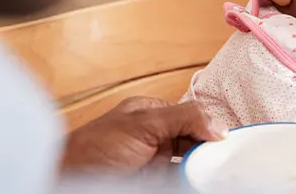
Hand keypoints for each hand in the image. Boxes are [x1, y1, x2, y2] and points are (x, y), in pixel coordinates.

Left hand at [61, 97, 227, 172]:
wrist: (69, 182)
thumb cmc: (92, 150)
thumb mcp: (143, 124)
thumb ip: (182, 118)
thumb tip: (218, 125)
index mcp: (151, 113)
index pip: (191, 115)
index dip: (210, 126)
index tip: (226, 139)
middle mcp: (154, 135)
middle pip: (194, 139)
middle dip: (209, 148)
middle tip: (224, 158)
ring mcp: (154, 161)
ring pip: (189, 162)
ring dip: (203, 166)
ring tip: (218, 170)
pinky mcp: (153, 182)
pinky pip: (181, 180)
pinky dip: (193, 180)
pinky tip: (203, 180)